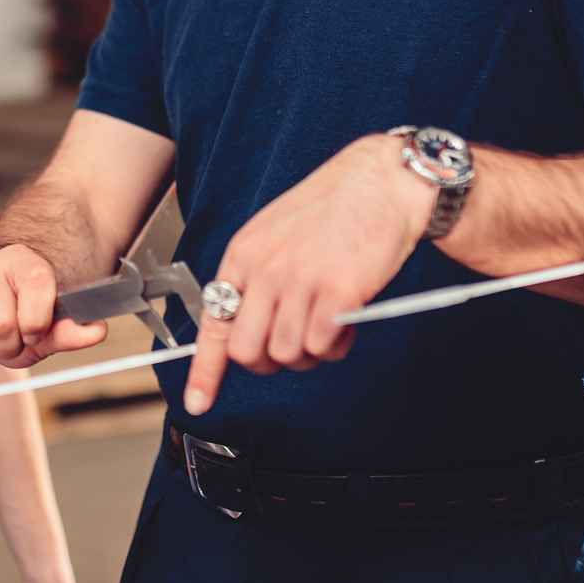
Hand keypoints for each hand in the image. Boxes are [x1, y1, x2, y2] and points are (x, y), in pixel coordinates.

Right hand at [0, 245, 106, 369]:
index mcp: (22, 262)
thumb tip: (95, 331)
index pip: (37, 296)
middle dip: (7, 348)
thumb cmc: (18, 315)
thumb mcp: (47, 326)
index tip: (33, 330)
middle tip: (6, 341)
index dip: (37, 327)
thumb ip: (70, 331)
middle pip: (0, 326)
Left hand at [184, 134, 430, 415]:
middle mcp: (265, 268)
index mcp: (244, 253)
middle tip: (296, 345)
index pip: (215, 322)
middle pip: (248, 351)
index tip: (199, 401)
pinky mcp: (337, 291)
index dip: (205, 370)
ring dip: (311, 351)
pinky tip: (347, 320)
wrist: (384, 181)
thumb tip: (251, 324)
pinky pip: (322, 346)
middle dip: (270, 361)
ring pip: (287, 354)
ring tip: (330, 323)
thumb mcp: (276, 232)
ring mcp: (300, 280)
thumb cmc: (337, 207)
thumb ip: (258, 275)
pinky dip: (336, 344)